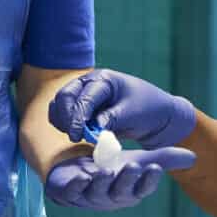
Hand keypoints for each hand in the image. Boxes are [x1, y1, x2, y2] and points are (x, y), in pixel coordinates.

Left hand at [45, 148, 195, 210]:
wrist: (78, 171)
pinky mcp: (70, 193)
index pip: (143, 188)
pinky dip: (76, 186)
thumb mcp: (141, 160)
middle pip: (121, 192)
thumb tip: (194, 157)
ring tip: (107, 171)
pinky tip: (80, 177)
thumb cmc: (114, 166)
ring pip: (98, 192)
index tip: (154, 168)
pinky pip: (72, 193)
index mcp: (131, 191)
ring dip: (103, 183)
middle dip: (127, 180)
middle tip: (133, 166)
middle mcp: (112, 197)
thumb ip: (164, 159)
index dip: (148, 180)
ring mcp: (90, 196)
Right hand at [49, 70, 195, 149]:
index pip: (83, 97)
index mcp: (104, 80)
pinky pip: (63, 114)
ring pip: (60, 105)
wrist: (157, 116)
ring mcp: (84, 95)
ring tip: (77, 135)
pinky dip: (64, 124)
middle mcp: (90, 83)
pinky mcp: (82, 109)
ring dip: (63, 121)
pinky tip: (75, 134)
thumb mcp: (132, 114)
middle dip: (66, 118)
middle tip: (75, 137)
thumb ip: (111, 119)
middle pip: (65, 96)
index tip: (78, 135)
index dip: (77, 117)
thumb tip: (92, 129)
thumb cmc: (148, 110)